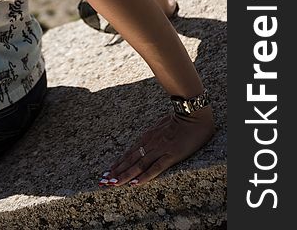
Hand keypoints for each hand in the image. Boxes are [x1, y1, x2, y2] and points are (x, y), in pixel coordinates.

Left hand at [98, 107, 214, 187]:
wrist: (193, 115)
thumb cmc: (179, 120)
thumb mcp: (160, 126)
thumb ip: (152, 135)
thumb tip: (145, 142)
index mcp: (147, 137)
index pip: (129, 153)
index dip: (118, 163)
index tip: (107, 172)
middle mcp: (150, 143)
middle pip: (130, 160)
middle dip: (116, 171)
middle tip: (104, 181)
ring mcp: (160, 149)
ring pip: (139, 165)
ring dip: (125, 175)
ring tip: (113, 183)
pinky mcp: (171, 155)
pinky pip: (156, 167)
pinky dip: (144, 176)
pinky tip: (135, 183)